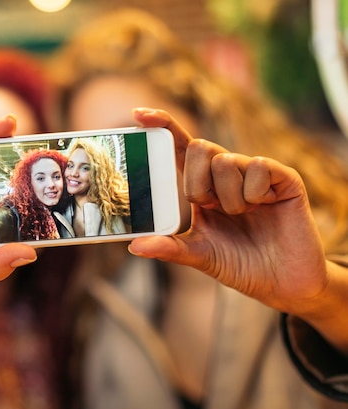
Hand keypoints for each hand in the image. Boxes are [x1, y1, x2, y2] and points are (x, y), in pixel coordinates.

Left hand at [129, 108, 347, 351]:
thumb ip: (169, 248)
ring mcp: (254, 174)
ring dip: (226, 197)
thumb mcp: (199, 255)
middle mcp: (226, 175)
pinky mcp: (282, 178)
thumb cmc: (240, 265)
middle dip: (196, 180)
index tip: (137, 115)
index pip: (180, 148)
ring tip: (241, 215)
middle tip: (209, 207)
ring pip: (224, 160)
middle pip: (199, 146)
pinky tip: (263, 207)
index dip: (162, 126)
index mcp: (202, 187)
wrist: (281, 284)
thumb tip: (134, 246)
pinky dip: (252, 192)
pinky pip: (257, 166)